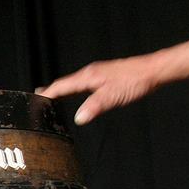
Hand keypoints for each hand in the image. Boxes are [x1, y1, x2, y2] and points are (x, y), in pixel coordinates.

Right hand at [37, 53, 160, 124]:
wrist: (153, 70)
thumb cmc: (135, 81)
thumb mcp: (112, 97)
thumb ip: (94, 107)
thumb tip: (79, 118)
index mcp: (87, 77)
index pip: (61, 86)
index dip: (47, 94)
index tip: (34, 100)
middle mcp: (90, 72)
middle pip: (65, 82)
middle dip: (51, 90)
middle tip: (38, 97)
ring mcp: (98, 73)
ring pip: (74, 82)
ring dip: (62, 89)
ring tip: (53, 96)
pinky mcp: (105, 75)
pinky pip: (83, 82)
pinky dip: (74, 88)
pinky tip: (78, 92)